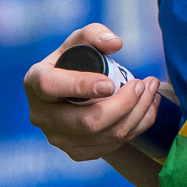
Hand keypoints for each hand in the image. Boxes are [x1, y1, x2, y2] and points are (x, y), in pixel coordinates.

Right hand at [23, 22, 161, 161]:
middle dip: (125, 103)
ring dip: (138, 114)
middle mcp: (41, 115)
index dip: (82, 86)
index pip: (52, 87)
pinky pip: (113, 146)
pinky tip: (147, 108)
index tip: (111, 83)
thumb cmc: (74, 63)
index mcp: (35, 82)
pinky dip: (137, 127)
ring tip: (151, 91)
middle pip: (88, 122)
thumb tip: (114, 44)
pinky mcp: (76, 152)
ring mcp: (58, 138)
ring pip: (106, 136)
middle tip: (144, 84)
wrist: (71, 96)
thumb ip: (94, 34)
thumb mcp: (80, 42)